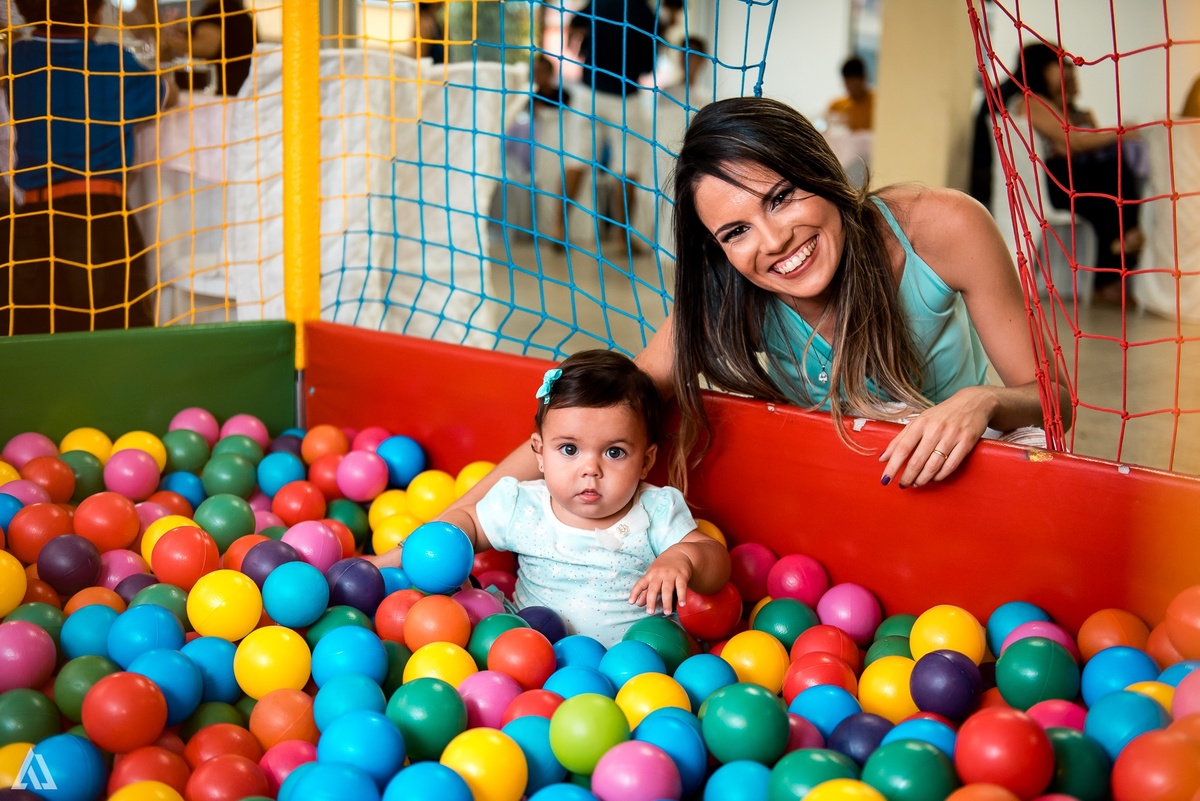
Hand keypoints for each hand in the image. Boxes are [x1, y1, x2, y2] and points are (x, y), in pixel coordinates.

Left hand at [629, 549, 693, 615]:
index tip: (631, 602)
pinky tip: (682, 604)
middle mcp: (659, 574)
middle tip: (650, 612)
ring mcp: (670, 574)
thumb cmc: (663, 567)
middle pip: (653, 588)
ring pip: (667, 589)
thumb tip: (638, 604)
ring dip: (667, 601)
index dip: (635, 592)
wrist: (679, 553)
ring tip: (667, 612)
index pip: (640, 583)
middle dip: (651, 600)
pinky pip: (681, 586)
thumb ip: (646, 590)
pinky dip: (681, 595)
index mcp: (650, 575)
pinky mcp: (682, 575)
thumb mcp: (653, 576)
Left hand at [878, 387, 996, 487]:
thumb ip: (900, 439)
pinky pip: (951, 465)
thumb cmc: (942, 414)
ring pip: (933, 465)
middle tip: (903, 484)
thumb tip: (883, 458)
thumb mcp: (920, 421)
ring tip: (916, 483)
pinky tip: (933, 479)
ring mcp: (952, 436)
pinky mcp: (966, 442)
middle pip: (917, 460)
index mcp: (920, 423)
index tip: (885, 479)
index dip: (893, 466)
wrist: (973, 402)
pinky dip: (940, 476)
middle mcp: (935, 429)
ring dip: (922, 479)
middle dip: (908, 476)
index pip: (902, 448)